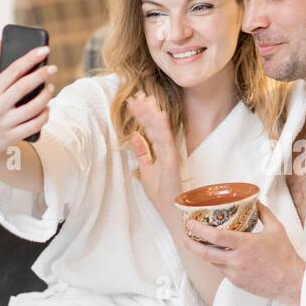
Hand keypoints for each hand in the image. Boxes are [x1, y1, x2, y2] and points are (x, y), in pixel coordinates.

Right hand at [0, 38, 57, 162]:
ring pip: (33, 107)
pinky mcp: (12, 136)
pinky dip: (44, 116)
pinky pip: (35, 125)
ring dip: (46, 96)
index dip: (31, 58)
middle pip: (25, 86)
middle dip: (42, 75)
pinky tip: (47, 108)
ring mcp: (5, 122)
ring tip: (51, 88)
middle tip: (53, 68)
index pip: (14, 70)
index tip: (45, 49)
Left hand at [126, 90, 180, 209]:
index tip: (132, 102)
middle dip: (145, 110)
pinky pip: (167, 141)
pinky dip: (163, 127)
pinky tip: (158, 115)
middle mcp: (166, 149)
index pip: (150, 128)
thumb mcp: (146, 170)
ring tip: (143, 100)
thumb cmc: (162, 193)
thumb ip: (142, 152)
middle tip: (136, 94)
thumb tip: (134, 134)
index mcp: (160, 150)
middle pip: (154, 125)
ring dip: (151, 114)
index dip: (141, 115)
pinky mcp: (172, 161)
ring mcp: (170, 153)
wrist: (171, 211)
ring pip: (160, 129)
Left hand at [181, 202, 305, 305]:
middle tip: (185, 234)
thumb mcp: (276, 229)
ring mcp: (235, 274)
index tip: (190, 223)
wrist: (292, 282)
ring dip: (204, 252)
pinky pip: (221, 270)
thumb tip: (255, 202)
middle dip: (190, 243)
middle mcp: (237, 261)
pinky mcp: (236, 283)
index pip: (215, 238)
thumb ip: (264, 213)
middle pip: (204, 253)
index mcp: (246, 245)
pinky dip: (218, 261)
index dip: (199, 230)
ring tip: (198, 241)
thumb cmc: (285, 257)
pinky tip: (218, 253)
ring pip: (212, 262)